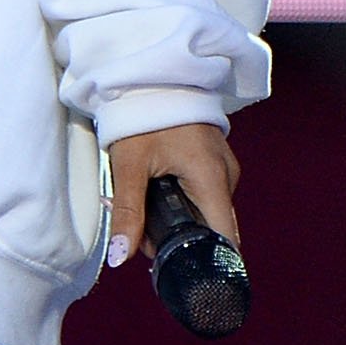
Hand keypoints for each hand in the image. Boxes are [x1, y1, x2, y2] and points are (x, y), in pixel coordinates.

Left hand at [103, 122, 240, 271]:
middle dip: (175, 238)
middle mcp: (226, 176)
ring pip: (202, 210)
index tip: (181, 274)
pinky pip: (200, 191)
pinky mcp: (212, 159)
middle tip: (138, 232)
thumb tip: (120, 258)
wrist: (149, 70)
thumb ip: (128, 212)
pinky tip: (149, 187)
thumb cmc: (141, 113)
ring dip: (172, 216)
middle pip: (209, 228)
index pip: (225, 240)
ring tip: (137, 201)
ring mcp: (221, 166)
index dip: (206, 263)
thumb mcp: (129, 164)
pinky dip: (177, 197)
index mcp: (213, 178)